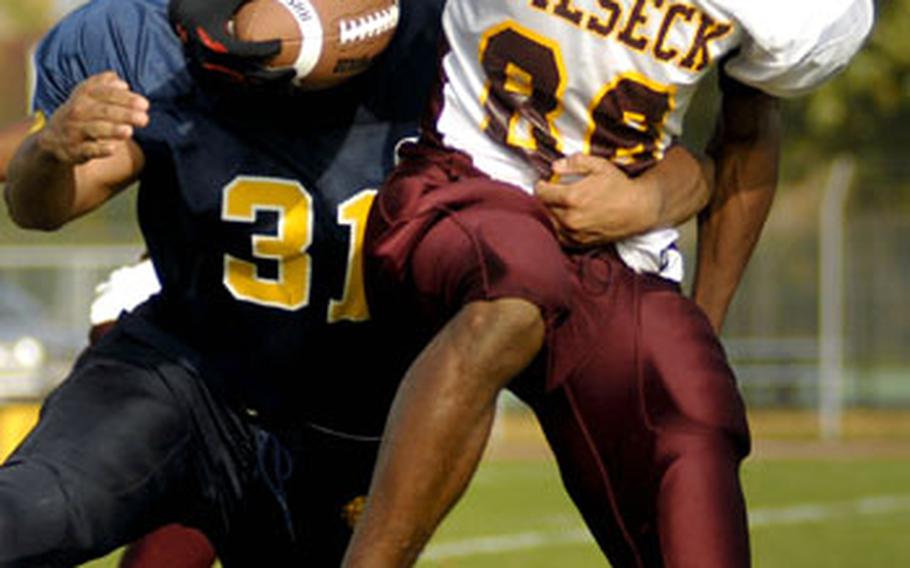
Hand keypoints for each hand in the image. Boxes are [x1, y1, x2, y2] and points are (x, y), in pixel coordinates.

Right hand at [36, 72, 148, 164]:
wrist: (53, 139)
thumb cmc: (80, 114)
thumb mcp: (87, 96)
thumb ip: (104, 86)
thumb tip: (121, 82)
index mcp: (83, 96)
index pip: (105, 94)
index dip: (124, 98)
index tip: (144, 104)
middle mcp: (77, 112)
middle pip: (103, 111)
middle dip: (124, 114)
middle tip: (145, 119)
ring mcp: (75, 131)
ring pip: (94, 129)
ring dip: (112, 130)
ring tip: (129, 132)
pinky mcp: (74, 150)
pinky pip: (87, 150)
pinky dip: (99, 150)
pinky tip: (113, 149)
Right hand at [168, 0, 293, 83]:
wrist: (182, 13)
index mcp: (210, 37)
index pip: (241, 49)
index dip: (262, 50)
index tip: (280, 45)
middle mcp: (208, 57)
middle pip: (246, 74)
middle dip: (272, 78)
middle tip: (294, 72)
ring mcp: (210, 69)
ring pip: (243, 83)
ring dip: (267, 87)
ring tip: (290, 85)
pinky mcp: (213, 75)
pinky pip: (240, 83)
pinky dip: (259, 85)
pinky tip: (278, 85)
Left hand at [534, 154, 658, 247]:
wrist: (638, 210)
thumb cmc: (620, 186)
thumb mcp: (599, 166)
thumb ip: (575, 163)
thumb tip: (555, 166)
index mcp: (571, 197)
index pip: (541, 193)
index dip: (541, 185)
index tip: (544, 182)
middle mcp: (570, 218)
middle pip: (545, 207)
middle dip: (548, 198)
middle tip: (556, 192)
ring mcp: (575, 233)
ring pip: (552, 222)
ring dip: (553, 213)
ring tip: (563, 205)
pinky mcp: (581, 243)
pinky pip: (561, 236)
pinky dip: (561, 228)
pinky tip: (569, 219)